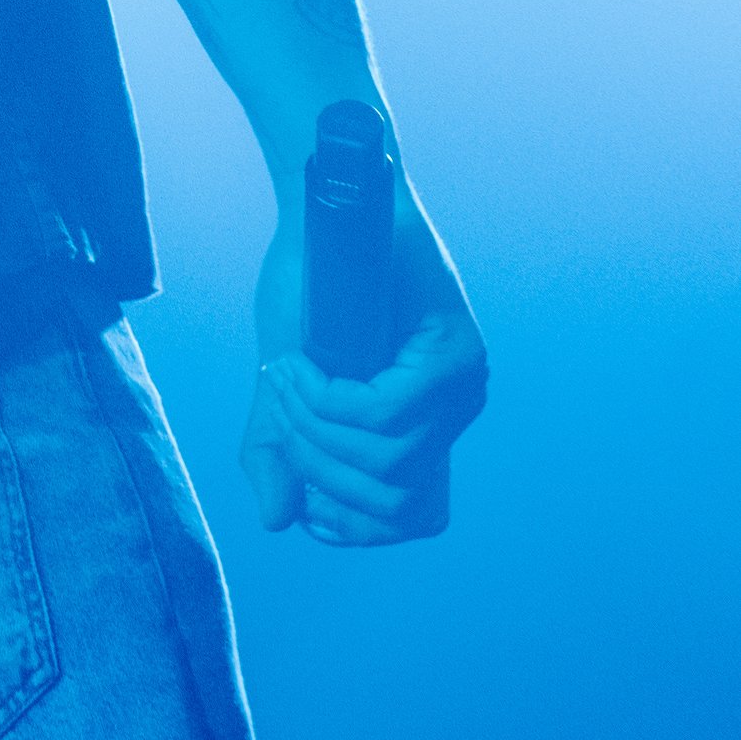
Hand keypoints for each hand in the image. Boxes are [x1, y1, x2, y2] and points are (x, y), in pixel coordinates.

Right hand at [242, 193, 487, 543]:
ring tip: (283, 374)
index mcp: (424, 425)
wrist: (321, 212)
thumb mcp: (288, 381)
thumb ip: (283, 446)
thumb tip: (277, 520)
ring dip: (316, 425)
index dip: (361, 527)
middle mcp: (455, 411)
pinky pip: (387, 412)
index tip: (309, 512)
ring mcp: (462, 383)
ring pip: (388, 455)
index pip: (417, 515)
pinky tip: (298, 365)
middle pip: (392, 494)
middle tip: (278, 405)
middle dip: (317, 464)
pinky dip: (330, 399)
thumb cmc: (309, 289)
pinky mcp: (455, 351)